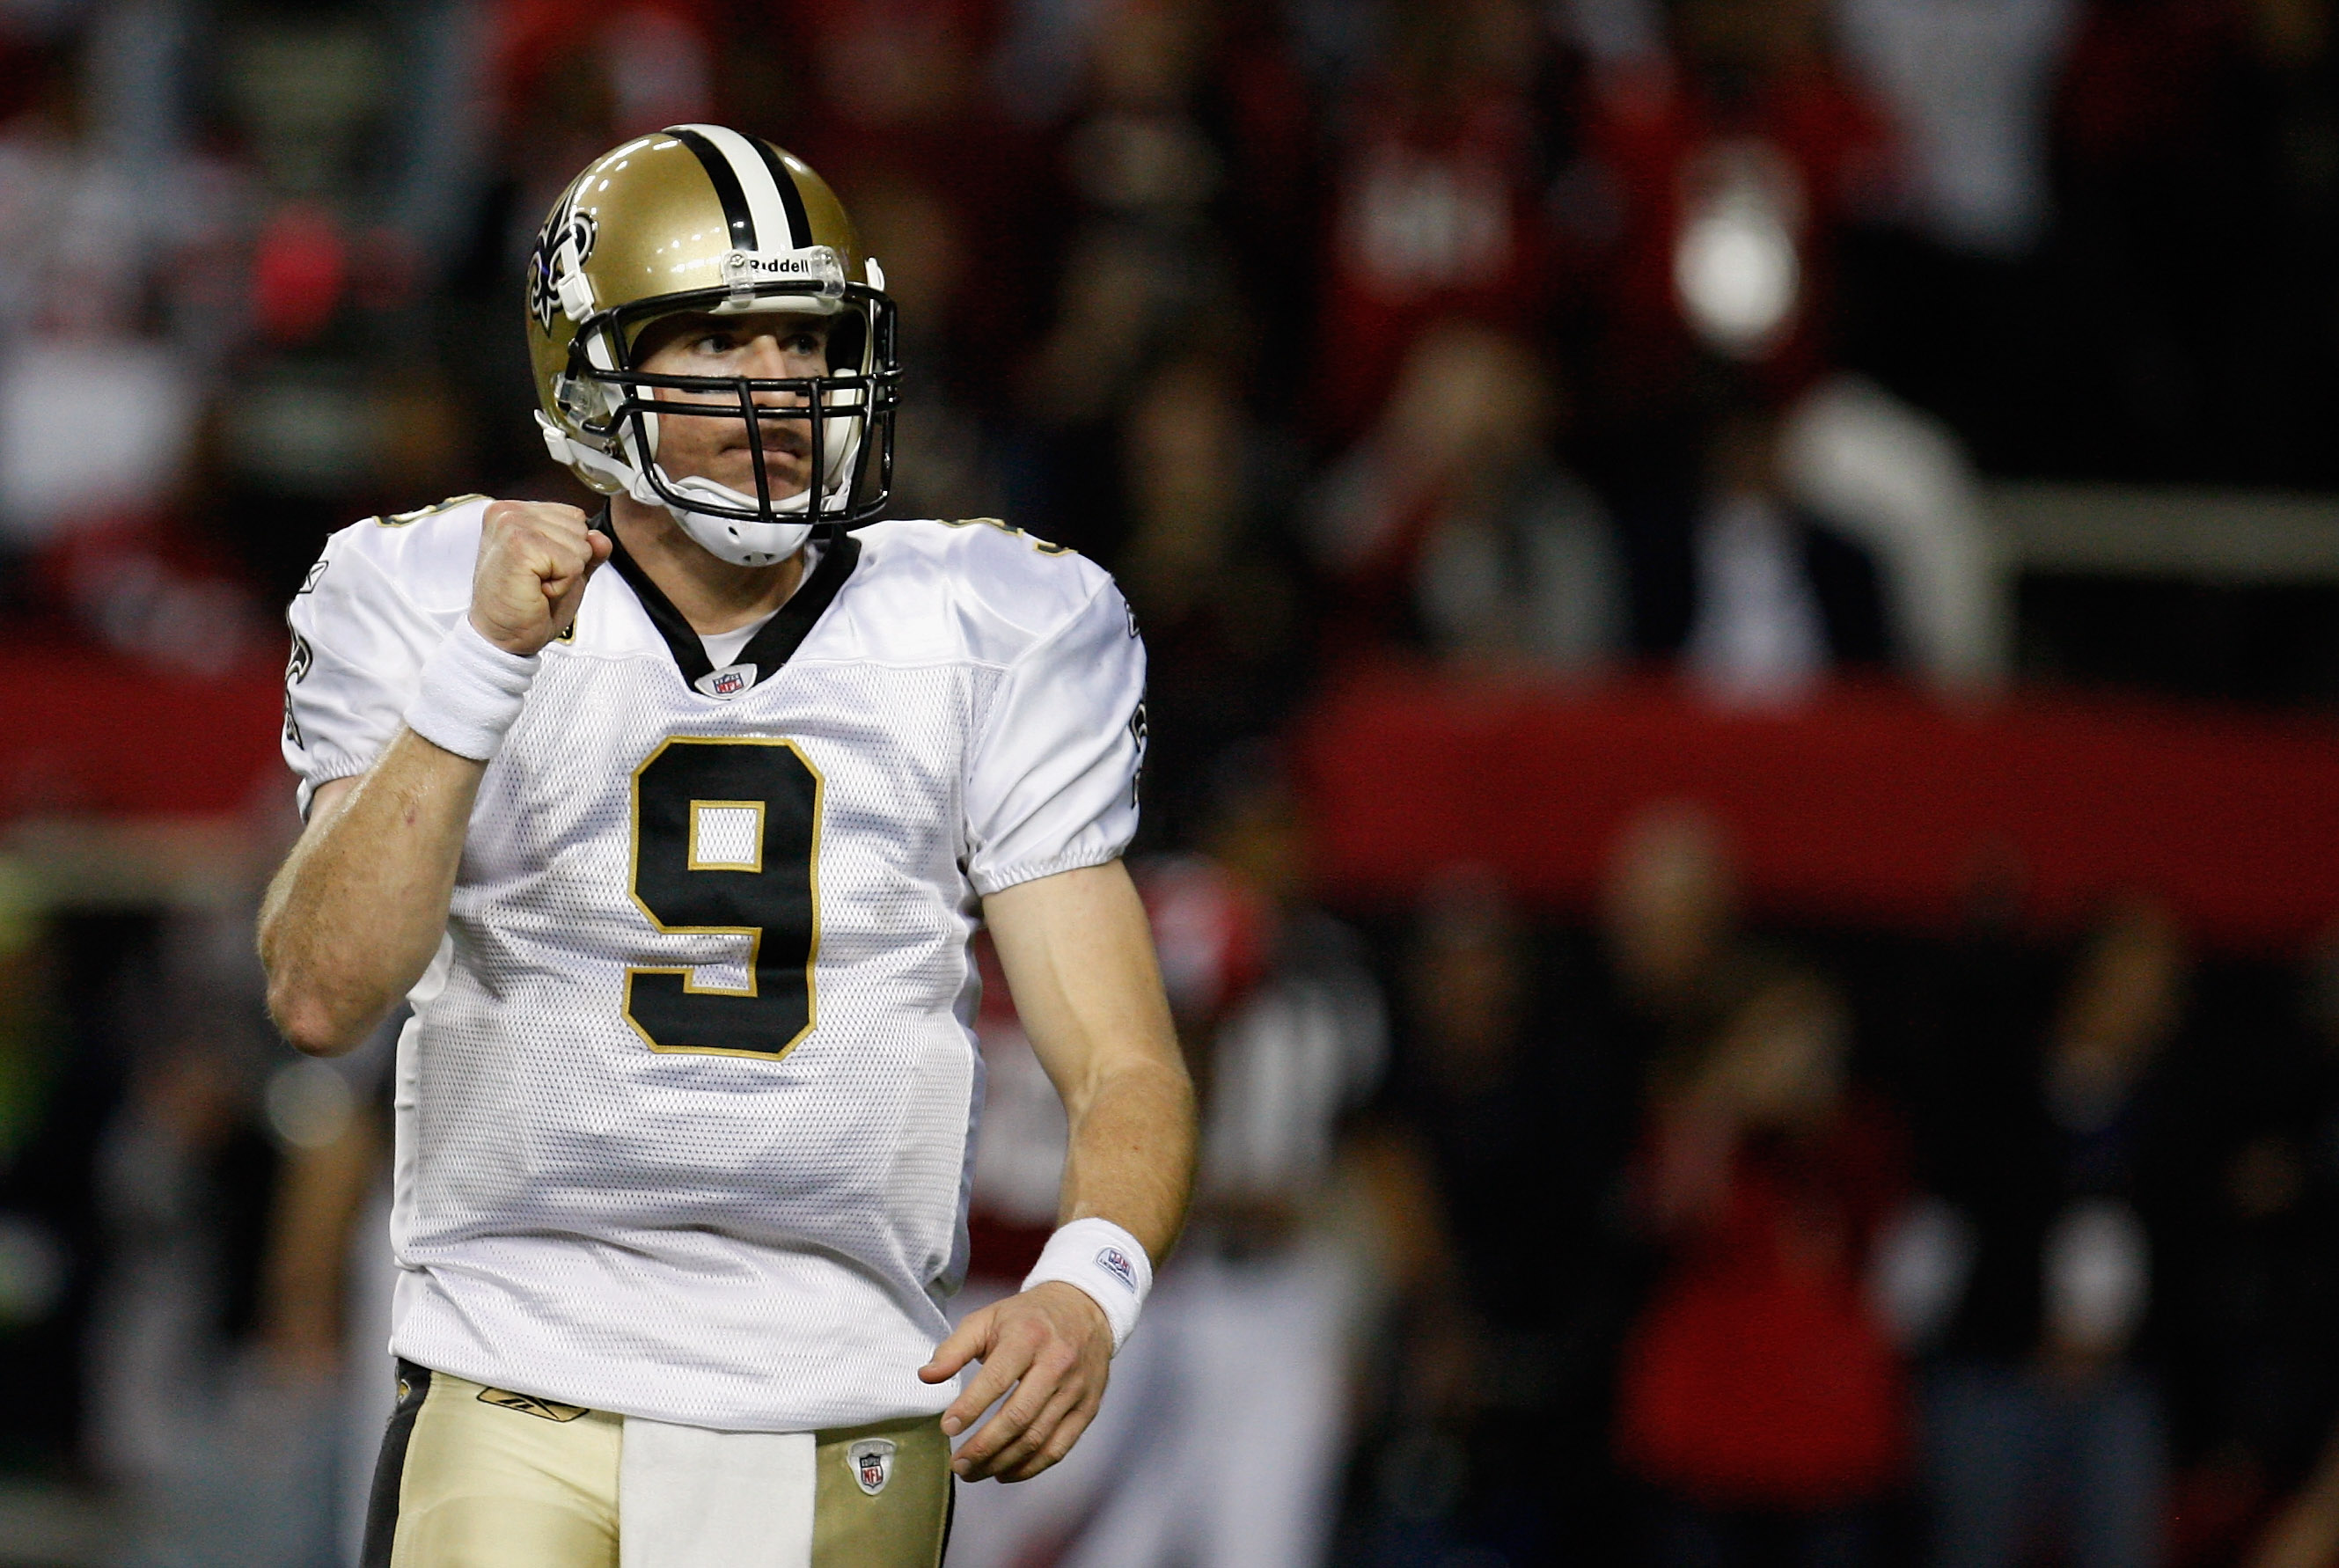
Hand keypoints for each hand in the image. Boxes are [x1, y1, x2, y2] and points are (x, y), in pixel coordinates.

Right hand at [469, 500, 611, 655]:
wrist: (503, 637)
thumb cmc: (527, 605)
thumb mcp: (567, 572)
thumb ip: (587, 551)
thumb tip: (601, 539)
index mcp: (514, 511)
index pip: (574, 516)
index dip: (568, 551)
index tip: (539, 570)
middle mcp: (508, 512)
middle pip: (580, 528)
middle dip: (569, 562)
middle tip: (536, 581)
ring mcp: (512, 525)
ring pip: (580, 545)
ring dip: (565, 575)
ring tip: (534, 585)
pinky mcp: (519, 545)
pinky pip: (573, 564)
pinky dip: (562, 585)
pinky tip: (535, 591)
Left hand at [920, 1282, 1111, 1481]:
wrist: (1084, 1310)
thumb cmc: (1028, 1318)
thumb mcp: (988, 1319)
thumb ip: (954, 1348)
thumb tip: (926, 1376)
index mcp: (1028, 1337)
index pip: (996, 1379)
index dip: (970, 1408)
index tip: (947, 1428)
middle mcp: (1056, 1363)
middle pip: (1018, 1416)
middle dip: (984, 1447)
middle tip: (958, 1464)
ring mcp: (1075, 1389)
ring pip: (1037, 1438)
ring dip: (1002, 1462)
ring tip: (974, 1471)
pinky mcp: (1087, 1408)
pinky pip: (1058, 1448)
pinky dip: (1030, 1468)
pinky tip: (1005, 1472)